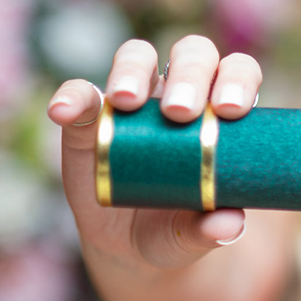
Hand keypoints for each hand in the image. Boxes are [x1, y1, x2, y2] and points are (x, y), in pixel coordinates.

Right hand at [47, 35, 263, 269]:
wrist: (132, 247)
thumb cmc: (179, 228)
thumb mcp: (195, 235)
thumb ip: (213, 229)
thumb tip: (230, 222)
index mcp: (220, 113)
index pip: (237, 72)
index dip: (237, 79)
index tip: (228, 110)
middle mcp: (181, 94)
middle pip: (192, 54)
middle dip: (190, 74)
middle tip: (180, 112)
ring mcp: (134, 101)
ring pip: (137, 56)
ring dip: (132, 70)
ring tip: (125, 102)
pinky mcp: (88, 117)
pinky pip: (78, 93)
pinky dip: (71, 96)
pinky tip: (63, 112)